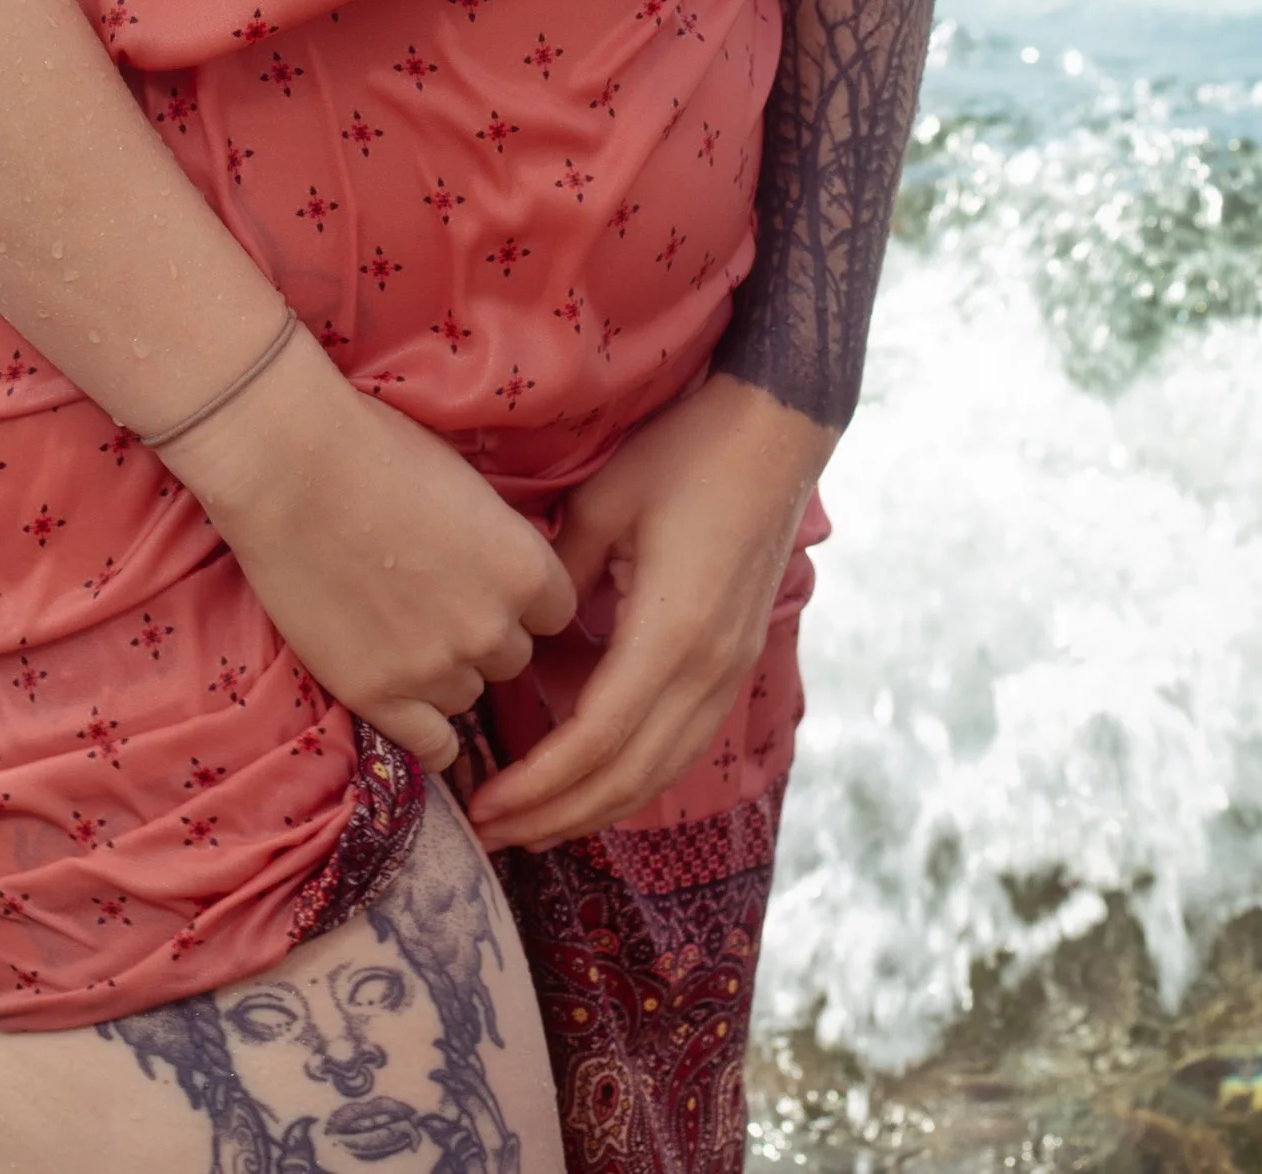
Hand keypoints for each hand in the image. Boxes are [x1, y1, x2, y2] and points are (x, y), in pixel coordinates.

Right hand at [166, 330, 578, 773]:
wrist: (289, 466)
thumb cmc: (378, 448)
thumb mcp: (468, 484)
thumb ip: (499, 542)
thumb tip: (505, 569)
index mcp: (526, 568)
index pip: (556, 614)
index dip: (521, 600)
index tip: (488, 585)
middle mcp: (492, 627)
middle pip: (512, 657)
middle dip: (482, 634)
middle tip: (434, 602)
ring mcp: (435, 668)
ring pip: (468, 695)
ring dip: (446, 672)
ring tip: (400, 633)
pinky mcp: (378, 696)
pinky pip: (433, 747)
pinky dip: (426, 731)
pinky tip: (408, 704)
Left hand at [464, 368, 831, 853]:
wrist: (776, 431)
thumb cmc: (687, 453)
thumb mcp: (604, 501)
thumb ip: (556, 575)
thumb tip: (521, 630)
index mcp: (672, 633)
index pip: (597, 740)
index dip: (538, 783)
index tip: (484, 802)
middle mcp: (708, 670)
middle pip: (630, 777)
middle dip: (557, 814)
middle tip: (490, 831)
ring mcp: (730, 671)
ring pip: (661, 772)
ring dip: (596, 808)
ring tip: (534, 824)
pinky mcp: (736, 663)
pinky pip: (683, 745)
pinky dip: (635, 777)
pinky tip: (595, 781)